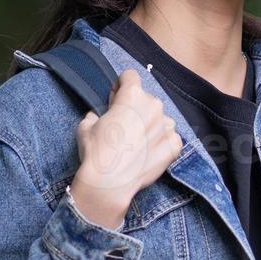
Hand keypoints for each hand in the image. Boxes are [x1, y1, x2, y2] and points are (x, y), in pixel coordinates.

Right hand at [69, 70, 181, 228]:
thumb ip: (97, 113)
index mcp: (133, 95)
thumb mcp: (85, 125)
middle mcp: (154, 106)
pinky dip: (161, 142)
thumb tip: (99, 116)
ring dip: (150, 125)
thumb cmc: (96, 152)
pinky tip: (147, 153)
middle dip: (136, 109)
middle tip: (124, 126)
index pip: (130, 76)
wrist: (109, 183)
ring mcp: (167, 126)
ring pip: (159, 118)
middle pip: (146, 99)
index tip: (115, 100)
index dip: (120, 87)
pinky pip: (170, 137)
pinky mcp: (175, 145)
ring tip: (136, 143)